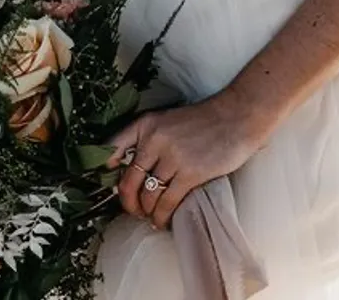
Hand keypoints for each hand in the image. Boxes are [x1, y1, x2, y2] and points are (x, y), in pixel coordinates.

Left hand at [107, 93, 266, 229]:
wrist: (236, 117)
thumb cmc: (204, 122)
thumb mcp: (167, 121)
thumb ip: (148, 140)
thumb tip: (131, 171)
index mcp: (145, 124)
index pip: (111, 149)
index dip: (101, 172)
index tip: (105, 185)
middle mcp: (153, 139)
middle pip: (127, 181)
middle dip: (127, 202)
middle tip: (133, 210)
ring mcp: (171, 157)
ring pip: (147, 195)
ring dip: (146, 212)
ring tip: (151, 216)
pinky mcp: (190, 173)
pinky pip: (167, 202)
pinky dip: (162, 216)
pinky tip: (164, 220)